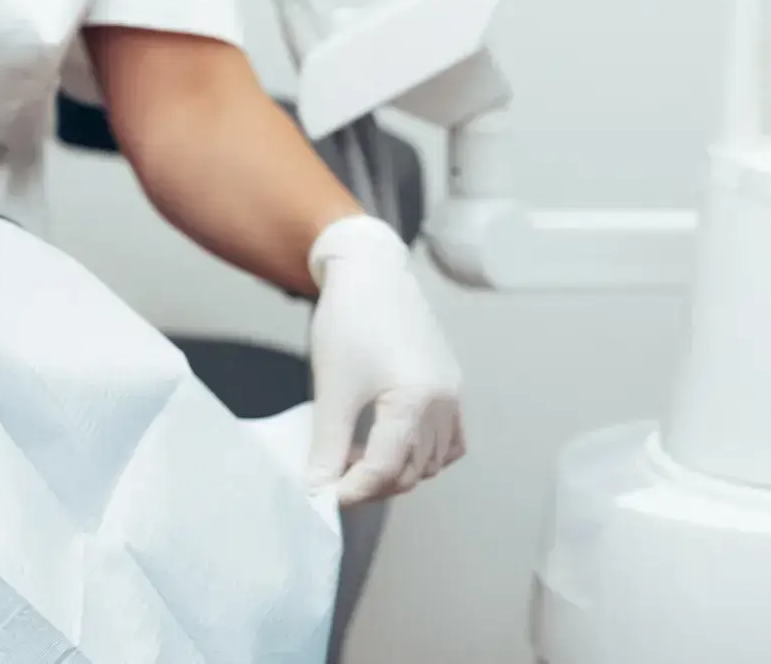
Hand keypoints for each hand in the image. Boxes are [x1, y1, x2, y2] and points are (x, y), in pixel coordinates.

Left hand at [306, 215, 464, 505]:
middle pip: (413, 471)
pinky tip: (388, 442)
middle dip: (373, 483)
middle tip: (334, 478)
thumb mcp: (332, 388)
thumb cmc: (348, 322)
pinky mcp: (451, 386)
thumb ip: (327, 445)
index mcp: (414, 401)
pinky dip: (422, 453)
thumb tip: (317, 489)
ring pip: (433, 461)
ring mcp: (453, 395)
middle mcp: (444, 402)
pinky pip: (447, 441)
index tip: (323, 497)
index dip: (353, 490)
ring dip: (397, 471)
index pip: (386, 469)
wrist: (370, 273)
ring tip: (355, 457)